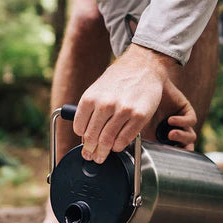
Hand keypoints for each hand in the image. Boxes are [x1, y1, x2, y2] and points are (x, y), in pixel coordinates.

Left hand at [73, 44, 195, 162]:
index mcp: (90, 98)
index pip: (79, 127)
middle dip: (90, 151)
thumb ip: (90, 110)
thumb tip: (85, 134)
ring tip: (101, 156)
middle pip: (92, 137)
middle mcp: (105, 104)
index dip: (81, 138)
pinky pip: (124, 139)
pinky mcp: (139, 116)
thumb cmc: (119, 79)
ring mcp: (123, 111)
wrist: (143, 66)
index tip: (84, 144)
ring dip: (103, 152)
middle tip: (90, 157)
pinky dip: (118, 147)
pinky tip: (116, 146)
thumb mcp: (96, 89)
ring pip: (107, 141)